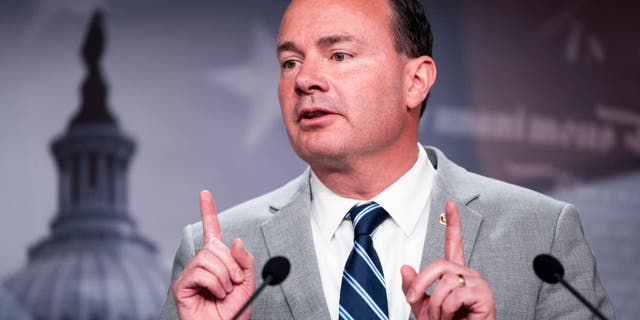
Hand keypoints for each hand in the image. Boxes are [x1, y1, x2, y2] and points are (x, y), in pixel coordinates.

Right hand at [173, 190, 255, 319]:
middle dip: (231, 265)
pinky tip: (214, 295)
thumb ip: (245, 261)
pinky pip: (200, 272)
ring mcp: (190, 274)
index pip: (212, 231)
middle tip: (234, 284)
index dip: (208, 212)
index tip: (205, 193)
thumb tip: (234, 241)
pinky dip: (214, 284)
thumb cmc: (235, 311)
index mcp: (217, 261)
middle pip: (215, 246)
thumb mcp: (248, 283)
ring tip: (224, 292)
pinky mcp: (181, 286)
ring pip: (208, 258)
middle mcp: (200, 264)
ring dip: (224, 277)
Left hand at [401, 200, 494, 319]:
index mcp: (454, 273)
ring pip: (444, 282)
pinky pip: (454, 295)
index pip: (454, 243)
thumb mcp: (423, 306)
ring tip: (442, 318)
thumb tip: (404, 268)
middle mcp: (467, 274)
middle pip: (438, 265)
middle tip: (413, 300)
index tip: (450, 203)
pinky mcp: (484, 295)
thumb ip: (413, 288)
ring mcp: (477, 283)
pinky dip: (447, 310)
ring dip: (435, 305)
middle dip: (421, 284)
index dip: (453, 223)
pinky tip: (454, 318)